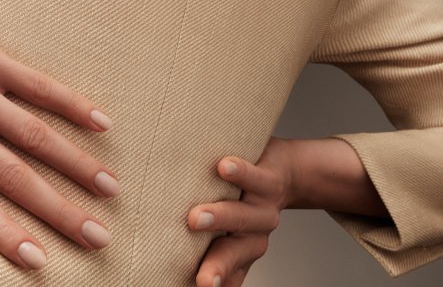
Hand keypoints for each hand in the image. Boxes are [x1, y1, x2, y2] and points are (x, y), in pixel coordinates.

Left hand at [0, 0, 120, 269]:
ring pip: (30, 135)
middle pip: (9, 176)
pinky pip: (34, 84)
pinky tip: (102, 123)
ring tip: (110, 190)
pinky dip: (69, 104)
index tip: (37, 261)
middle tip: (95, 237)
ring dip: (75, 165)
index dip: (2, 233)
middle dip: (56, 212)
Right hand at [187, 136, 296, 286]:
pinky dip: (240, 174)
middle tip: (203, 280)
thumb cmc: (241, 202)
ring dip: (221, 218)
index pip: (225, 274)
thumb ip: (202, 243)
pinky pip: (256, 179)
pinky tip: (224, 167)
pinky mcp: (269, 183)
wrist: (285, 175)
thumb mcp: (225, 230)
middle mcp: (252, 237)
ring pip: (243, 217)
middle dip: (218, 267)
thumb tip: (157, 257)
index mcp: (240, 252)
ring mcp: (262, 210)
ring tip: (196, 218)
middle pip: (233, 254)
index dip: (215, 281)